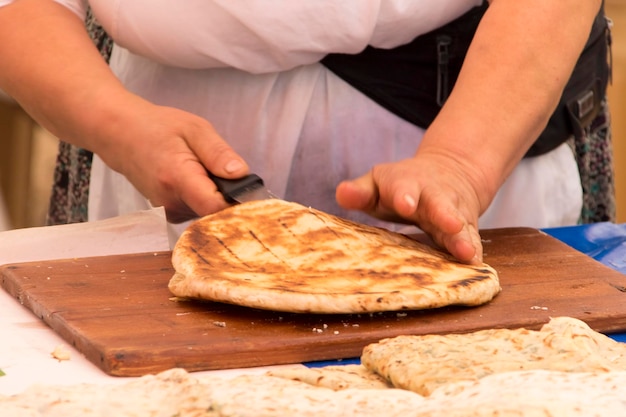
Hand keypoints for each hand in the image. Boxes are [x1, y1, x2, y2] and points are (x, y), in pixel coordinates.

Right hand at [96, 99, 248, 222]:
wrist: (120, 135)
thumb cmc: (157, 128)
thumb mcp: (195, 129)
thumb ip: (218, 153)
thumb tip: (241, 174)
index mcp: (178, 179)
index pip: (216, 208)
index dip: (238, 203)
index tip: (250, 192)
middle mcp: (171, 202)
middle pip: (217, 213)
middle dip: (230, 197)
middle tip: (228, 174)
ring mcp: (168, 211)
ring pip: (209, 214)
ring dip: (218, 197)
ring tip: (208, 172)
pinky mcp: (170, 213)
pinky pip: (199, 212)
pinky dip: (206, 199)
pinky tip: (200, 181)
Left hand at [335, 152, 484, 263]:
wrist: (450, 171)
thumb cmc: (400, 186)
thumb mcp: (379, 183)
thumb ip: (361, 191)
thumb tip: (341, 194)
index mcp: (406, 183)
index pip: (403, 186)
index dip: (404, 195)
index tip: (405, 203)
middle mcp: (433, 195)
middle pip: (439, 203)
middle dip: (444, 214)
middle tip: (451, 224)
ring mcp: (452, 212)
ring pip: (459, 224)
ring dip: (462, 238)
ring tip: (468, 253)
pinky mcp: (466, 227)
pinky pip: (471, 238)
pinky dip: (474, 250)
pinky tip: (476, 264)